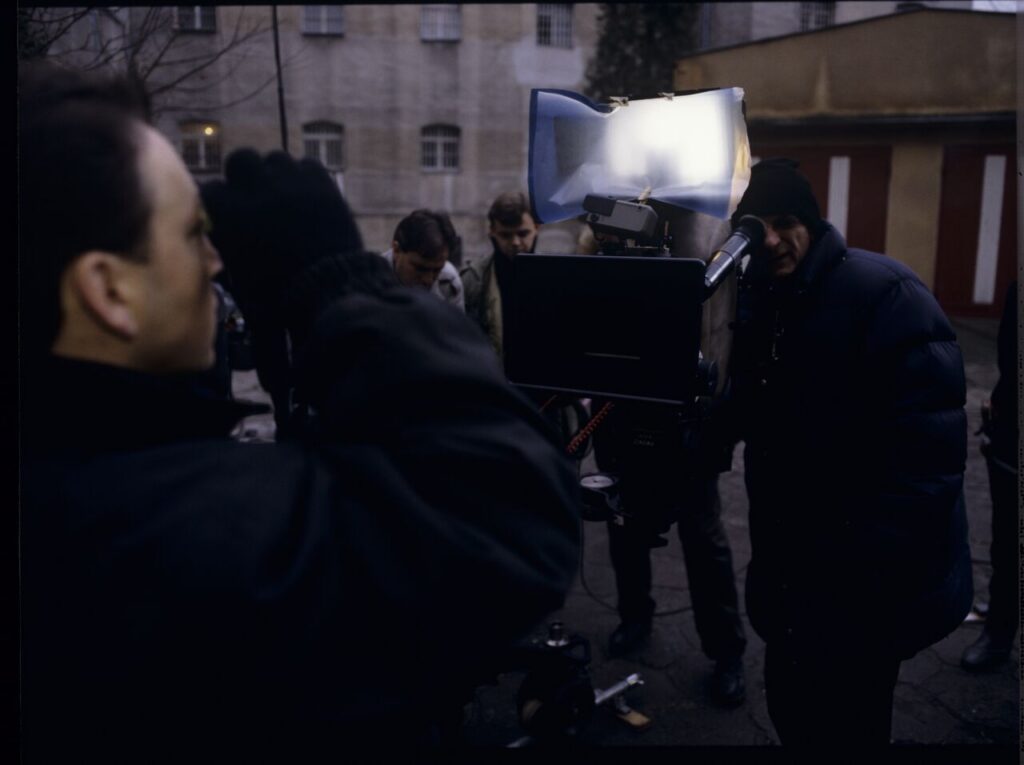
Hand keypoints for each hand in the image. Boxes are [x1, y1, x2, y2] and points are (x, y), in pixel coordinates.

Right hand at [201, 149, 363, 316]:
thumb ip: (226, 241)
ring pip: (276, 159)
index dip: (221, 202)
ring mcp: (289, 180)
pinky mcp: (320, 181)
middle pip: (241, 159)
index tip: (227, 211)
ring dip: (276, 175)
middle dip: (245, 175)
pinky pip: (307, 166)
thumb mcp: (238, 271)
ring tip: (286, 196)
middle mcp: (255, 187)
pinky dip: (305, 179)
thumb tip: (222, 229)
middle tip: (256, 195)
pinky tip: (309, 197)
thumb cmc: (278, 293)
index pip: (211, 189)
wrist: (328, 289)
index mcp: (228, 210)